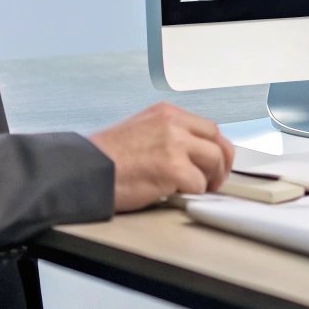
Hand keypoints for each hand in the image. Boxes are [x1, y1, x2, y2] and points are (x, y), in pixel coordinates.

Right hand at [87, 102, 235, 212]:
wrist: (86, 171)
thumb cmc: (106, 158)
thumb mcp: (141, 130)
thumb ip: (168, 134)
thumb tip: (192, 152)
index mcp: (166, 113)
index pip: (207, 127)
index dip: (215, 147)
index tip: (215, 161)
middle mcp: (173, 124)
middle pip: (216, 140)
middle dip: (222, 162)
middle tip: (216, 179)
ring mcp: (174, 145)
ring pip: (213, 160)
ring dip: (210, 179)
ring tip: (200, 189)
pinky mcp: (173, 168)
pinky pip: (198, 184)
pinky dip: (193, 193)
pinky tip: (179, 195)